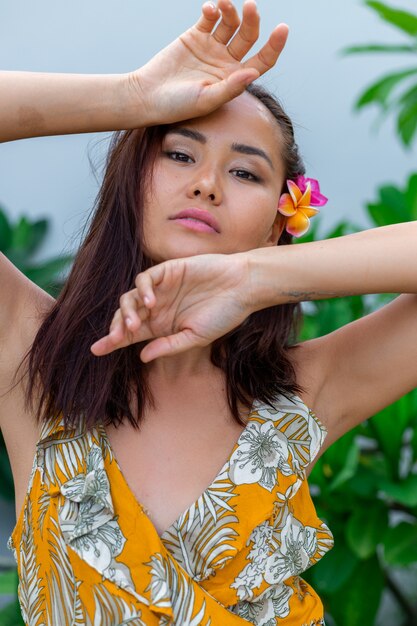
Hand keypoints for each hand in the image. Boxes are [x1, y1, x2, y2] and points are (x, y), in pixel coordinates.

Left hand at [90, 253, 252, 361]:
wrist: (243, 287)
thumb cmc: (224, 314)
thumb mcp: (196, 337)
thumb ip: (169, 346)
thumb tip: (142, 356)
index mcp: (162, 326)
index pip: (130, 335)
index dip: (112, 342)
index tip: (95, 351)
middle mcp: (157, 307)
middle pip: (125, 317)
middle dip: (116, 329)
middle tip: (116, 339)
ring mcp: (161, 288)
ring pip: (129, 298)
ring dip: (128, 313)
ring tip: (137, 326)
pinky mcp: (167, 270)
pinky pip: (145, 279)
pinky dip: (142, 289)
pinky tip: (151, 302)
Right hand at [128, 0, 288, 125]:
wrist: (148, 96)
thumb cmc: (178, 106)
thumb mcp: (207, 100)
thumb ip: (231, 87)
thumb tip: (254, 73)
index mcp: (235, 79)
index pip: (263, 60)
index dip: (275, 45)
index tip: (282, 29)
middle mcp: (226, 62)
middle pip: (248, 36)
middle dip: (252, 20)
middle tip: (251, 6)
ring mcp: (212, 47)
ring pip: (230, 23)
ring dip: (232, 10)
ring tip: (224, 3)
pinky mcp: (196, 35)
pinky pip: (210, 17)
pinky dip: (213, 9)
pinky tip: (210, 8)